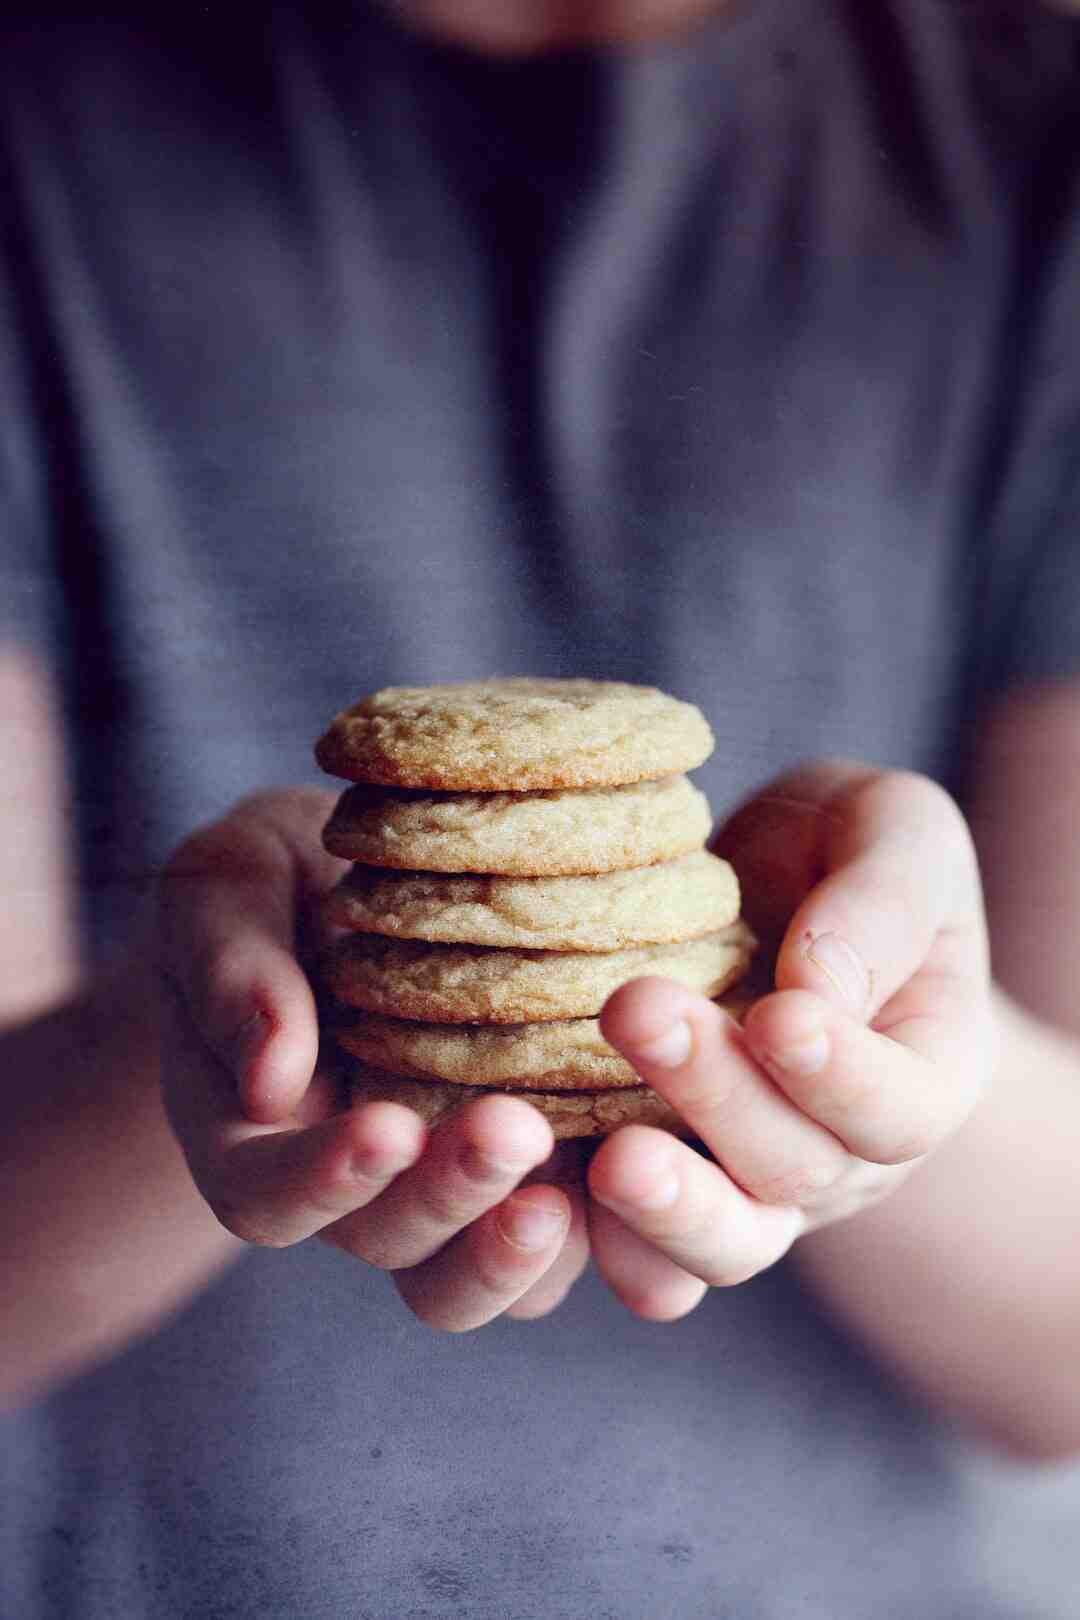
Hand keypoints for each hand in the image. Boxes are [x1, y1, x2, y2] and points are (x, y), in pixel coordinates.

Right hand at [155, 789, 588, 1329]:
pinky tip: (649, 1160)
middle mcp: (350, 1187)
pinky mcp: (528, 1169)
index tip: (387, 1126)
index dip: (324, 1179)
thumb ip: (230, 973)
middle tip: (513, 1129)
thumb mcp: (225, 891)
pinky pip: (563, 1233)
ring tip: (577, 1187)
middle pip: (389, 1246)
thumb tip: (271, 1080)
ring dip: (521, 1249)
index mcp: (252, 1138)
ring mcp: (440, 1186)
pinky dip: (602, 1226)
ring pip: (474, 1275)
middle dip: (449, 1200)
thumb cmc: (270, 879)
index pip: (268, 1197)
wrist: (354, 879)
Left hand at [585, 764, 994, 1320]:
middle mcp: (846, 1156)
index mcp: (925, 1072)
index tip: (778, 1014)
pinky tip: (550, 1196)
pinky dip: (599, 1243)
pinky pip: (641, 1257)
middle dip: (716, 1096)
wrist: (769, 884)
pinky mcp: (664, 1191)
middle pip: (794, 1170)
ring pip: (723, 1245)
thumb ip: (880, 903)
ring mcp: (754, 1188)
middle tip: (636, 1011)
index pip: (899, 1109)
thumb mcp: (894, 832)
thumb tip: (817, 989)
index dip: (843, 1076)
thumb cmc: (845, 847)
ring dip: (665, 1208)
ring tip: (610, 1159)